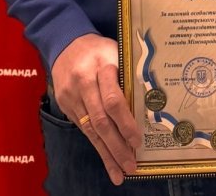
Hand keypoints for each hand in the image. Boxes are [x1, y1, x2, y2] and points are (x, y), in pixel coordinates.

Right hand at [50, 33, 141, 184]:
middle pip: (100, 120)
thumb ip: (128, 76)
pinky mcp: (65, 104)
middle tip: (131, 166)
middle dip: (117, 146)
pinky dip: (96, 145)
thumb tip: (150, 106)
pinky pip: (82, 128)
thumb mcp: (117, 52)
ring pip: (90, 129)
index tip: (137, 141)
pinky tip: (107, 159)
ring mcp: (71, 95)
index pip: (113, 99)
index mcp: (101, 66)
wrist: (66, 42)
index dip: (126, 123)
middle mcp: (84, 82)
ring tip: (119, 173)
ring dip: (106, 153)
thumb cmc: (100, 49)